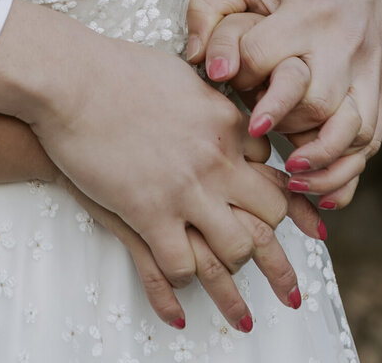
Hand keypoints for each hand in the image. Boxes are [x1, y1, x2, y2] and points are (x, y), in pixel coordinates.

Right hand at [0, 1, 299, 306]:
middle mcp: (215, 161)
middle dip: (278, 258)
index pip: (275, 172)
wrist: (72, 79)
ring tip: (242, 313)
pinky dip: (179, 291)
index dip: (293, 206)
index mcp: (226, 125)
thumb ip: (209, 100)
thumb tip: (226, 112)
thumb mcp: (180, 76)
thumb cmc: (118, 68)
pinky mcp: (146, 213)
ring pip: (232, 252)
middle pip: (267, 219)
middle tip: (289, 289)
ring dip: (233, 282)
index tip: (309, 231)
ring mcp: (183, 190)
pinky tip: (179, 310)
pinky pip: (178, 267)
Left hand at [184, 0, 381, 206]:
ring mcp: (368, 71)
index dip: (240, 70)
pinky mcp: (379, 89)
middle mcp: (343, 45)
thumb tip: (196, 62)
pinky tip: (321, 192)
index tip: (222, 77)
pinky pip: (370, 142)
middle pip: (316, 100)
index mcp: (307, 11)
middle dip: (284, 122)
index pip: (267, 53)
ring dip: (320, 161)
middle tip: (254, 131)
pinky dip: (346, 172)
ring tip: (290, 175)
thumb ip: (209, 9)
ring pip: (352, 130)